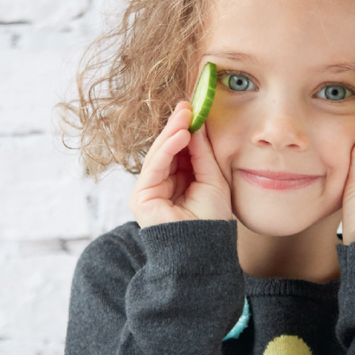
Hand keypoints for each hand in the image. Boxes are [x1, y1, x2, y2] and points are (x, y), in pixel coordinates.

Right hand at [130, 101, 233, 228]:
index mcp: (180, 182)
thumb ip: (203, 153)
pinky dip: (167, 149)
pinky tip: (180, 134)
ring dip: (172, 133)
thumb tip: (197, 124)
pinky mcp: (141, 197)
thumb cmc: (212, 220)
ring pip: (159, 154)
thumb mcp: (213, 179)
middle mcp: (162, 185)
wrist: (205, 249)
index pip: (180, 150)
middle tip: (188, 105)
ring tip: (186, 115)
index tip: (195, 108)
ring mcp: (150, 191)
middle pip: (167, 150)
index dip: (186, 129)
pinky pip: (154, 166)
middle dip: (178, 126)